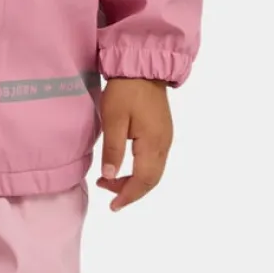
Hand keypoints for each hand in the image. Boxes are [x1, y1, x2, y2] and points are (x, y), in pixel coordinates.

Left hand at [96, 77, 173, 211]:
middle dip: (130, 191)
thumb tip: (110, 176)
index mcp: (153, 143)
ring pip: (154, 172)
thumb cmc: (125, 90)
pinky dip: (141, 171)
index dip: (128, 196)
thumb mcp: (113, 119)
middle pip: (151, 180)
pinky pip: (155, 161)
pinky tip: (126, 168)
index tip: (113, 206)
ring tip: (111, 181)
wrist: (142, 66)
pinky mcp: (163, 132)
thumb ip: (113, 149)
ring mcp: (166, 138)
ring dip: (135, 182)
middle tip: (107, 193)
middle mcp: (164, 144)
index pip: (143, 180)